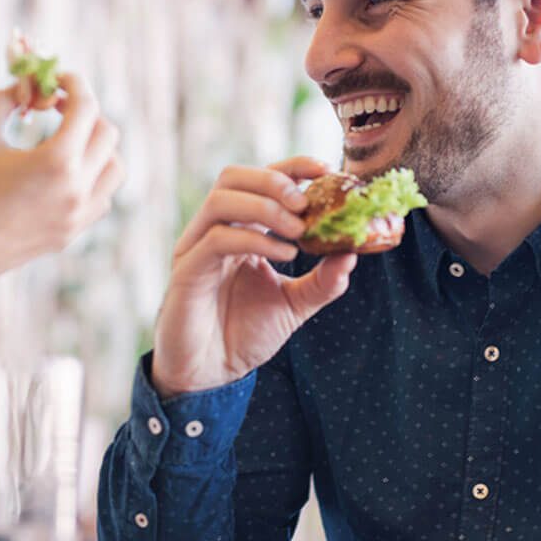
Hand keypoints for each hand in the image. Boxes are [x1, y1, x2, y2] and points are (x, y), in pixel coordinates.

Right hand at [0, 72, 122, 281]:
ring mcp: (79, 214)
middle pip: (107, 133)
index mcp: (57, 161)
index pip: (87, 107)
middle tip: (57, 107)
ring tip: (66, 140)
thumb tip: (26, 86)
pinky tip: (63, 173)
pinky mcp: (73, 231)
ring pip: (114, 167)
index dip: (74, 83)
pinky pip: (102, 196)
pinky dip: (93, 177)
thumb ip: (5, 100)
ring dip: (97, 146)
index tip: (58, 78)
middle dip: (85, 112)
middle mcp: (77, 188)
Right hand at [152, 156, 356, 394]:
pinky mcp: (187, 271)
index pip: (260, 180)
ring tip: (298, 231)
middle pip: (233, 176)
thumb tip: (353, 253)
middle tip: (307, 202)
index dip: (291, 167)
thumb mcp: (294, 305)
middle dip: (274, 180)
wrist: (210, 374)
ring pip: (221, 199)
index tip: (326, 169)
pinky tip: (284, 254)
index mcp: (237, 230)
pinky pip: (217, 239)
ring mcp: (196, 248)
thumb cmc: (243, 335)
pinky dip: (254, 239)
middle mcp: (213, 231)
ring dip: (265, 206)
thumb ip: (323, 281)